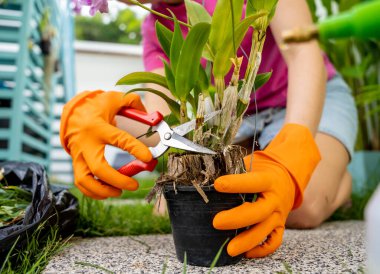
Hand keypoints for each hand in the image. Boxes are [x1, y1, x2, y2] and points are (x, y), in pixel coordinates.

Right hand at [60, 91, 151, 198]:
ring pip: (85, 180)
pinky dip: (94, 192)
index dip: (135, 149)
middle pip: (98, 168)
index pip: (119, 140)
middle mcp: (86, 143)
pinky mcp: (76, 163)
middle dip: (117, 180)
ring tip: (119, 191)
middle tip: (134, 185)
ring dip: (103, 190)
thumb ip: (133, 103)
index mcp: (98, 127)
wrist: (71, 112)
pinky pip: (81, 183)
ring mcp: (79, 155)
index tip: (148, 157)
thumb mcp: (114, 98)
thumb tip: (152, 116)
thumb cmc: (95, 107)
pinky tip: (108, 192)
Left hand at [213, 124, 320, 257]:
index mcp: (268, 180)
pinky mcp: (280, 227)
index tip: (217, 185)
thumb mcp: (252, 164)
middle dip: (236, 219)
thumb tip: (209, 175)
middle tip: (216, 222)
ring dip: (246, 241)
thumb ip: (235, 169)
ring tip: (229, 249)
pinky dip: (261, 250)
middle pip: (258, 212)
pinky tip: (246, 252)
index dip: (235, 184)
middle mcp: (275, 199)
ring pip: (264, 231)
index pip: (253, 182)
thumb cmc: (261, 170)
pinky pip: (274, 242)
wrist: (287, 178)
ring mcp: (279, 215)